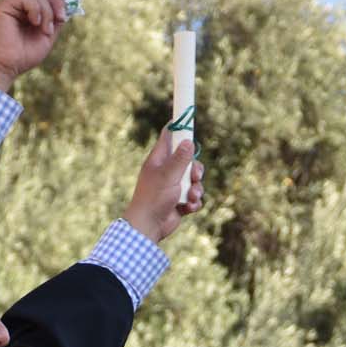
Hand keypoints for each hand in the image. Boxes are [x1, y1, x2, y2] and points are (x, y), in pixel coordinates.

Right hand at [0, 0, 67, 92]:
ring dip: (48, 12)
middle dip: (57, 2)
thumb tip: (67, 7)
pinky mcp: (4, 4)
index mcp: (29, 10)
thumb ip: (56, 21)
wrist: (5, 67)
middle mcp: (19, 3)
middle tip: (62, 19)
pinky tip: (35, 22)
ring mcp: (11, 2)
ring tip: (45, 29)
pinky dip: (37, 9)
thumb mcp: (47, 38)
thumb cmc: (23, 56)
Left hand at [123, 129, 204, 243]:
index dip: (181, 127)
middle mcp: (166, 171)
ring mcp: (173, 186)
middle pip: (188, 159)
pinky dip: (194, 202)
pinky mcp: (179, 201)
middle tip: (194, 175)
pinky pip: (194, 196)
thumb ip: (180, 158)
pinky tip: (189, 208)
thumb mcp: (168, 175)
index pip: (170, 136)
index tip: (190, 119)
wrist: (149, 227)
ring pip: (194, 180)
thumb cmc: (153, 198)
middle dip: (196, 168)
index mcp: (159, 160)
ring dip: (196, 188)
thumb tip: (189, 141)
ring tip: (191, 196)